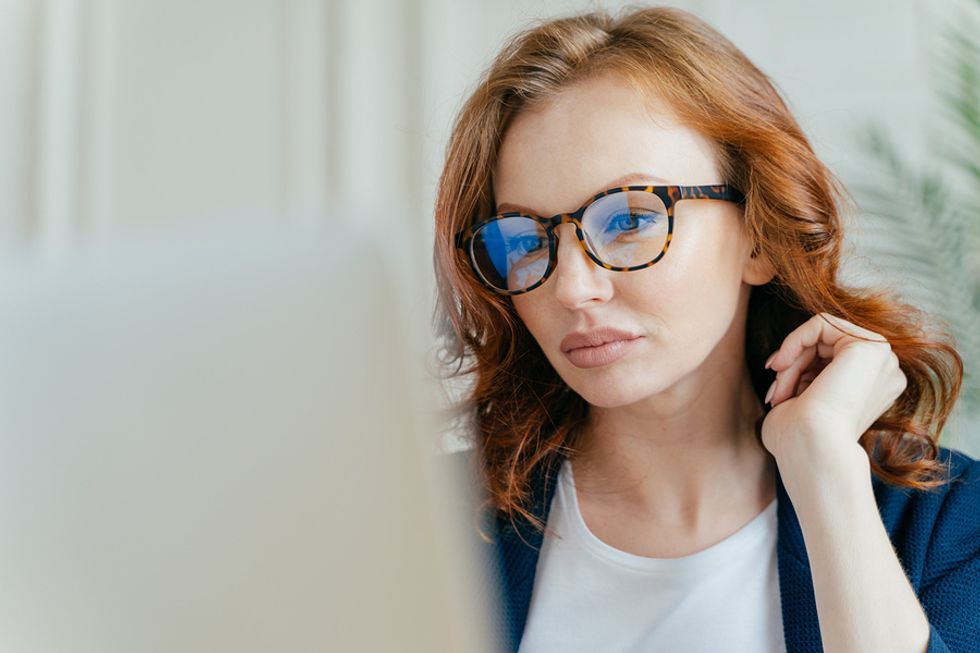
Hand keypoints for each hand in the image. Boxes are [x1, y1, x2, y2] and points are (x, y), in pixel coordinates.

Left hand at [760, 312, 906, 465]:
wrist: (811, 449)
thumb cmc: (799, 439)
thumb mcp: (802, 401)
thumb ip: (806, 378)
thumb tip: (786, 361)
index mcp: (874, 388)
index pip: (829, 359)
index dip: (797, 369)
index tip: (775, 392)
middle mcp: (885, 372)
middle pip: (826, 346)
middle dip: (792, 365)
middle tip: (775, 393)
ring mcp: (883, 358)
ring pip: (821, 336)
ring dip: (791, 361)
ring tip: (779, 391)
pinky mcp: (871, 346)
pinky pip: (821, 323)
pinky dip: (794, 340)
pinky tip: (782, 364)